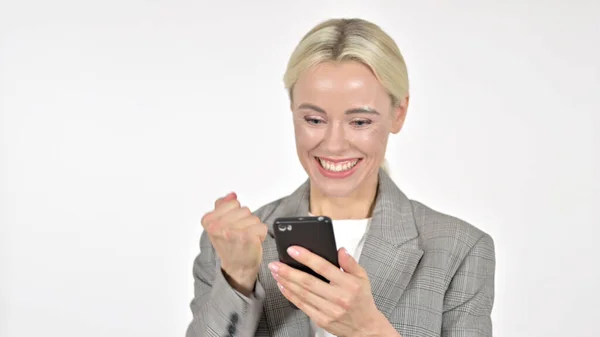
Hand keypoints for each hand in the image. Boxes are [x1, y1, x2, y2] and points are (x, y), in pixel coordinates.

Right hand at [201, 192, 267, 295]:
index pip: (233, 203)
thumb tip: (232, 195)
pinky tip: (253, 242)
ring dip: (253, 228)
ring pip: (254, 218)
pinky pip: (262, 226)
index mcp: (208, 220)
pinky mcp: (247, 237)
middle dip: (245, 221)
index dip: (236, 214)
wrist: (237, 266)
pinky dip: (261, 234)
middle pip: (244, 210)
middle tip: (239, 235)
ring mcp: (232, 232)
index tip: (231, 227)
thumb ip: (223, 206)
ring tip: (245, 239)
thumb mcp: (219, 224)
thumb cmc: (230, 245)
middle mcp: (217, 226)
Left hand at [268, 247, 399, 336]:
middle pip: (308, 282)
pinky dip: (290, 295)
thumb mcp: (362, 278)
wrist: (365, 327)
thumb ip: (350, 263)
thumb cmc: (362, 301)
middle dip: (288, 271)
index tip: (293, 250)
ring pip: (302, 294)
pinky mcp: (321, 320)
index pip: (324, 267)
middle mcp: (338, 297)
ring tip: (276, 272)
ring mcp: (329, 310)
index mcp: (349, 284)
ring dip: (286, 282)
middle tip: (276, 263)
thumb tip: (340, 250)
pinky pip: (302, 305)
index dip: (307, 257)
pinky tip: (283, 286)